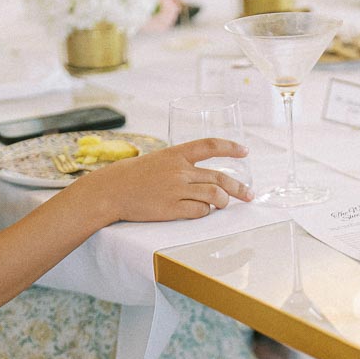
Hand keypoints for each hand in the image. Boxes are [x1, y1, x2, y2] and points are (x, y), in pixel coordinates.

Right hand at [81, 138, 253, 223]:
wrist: (110, 191)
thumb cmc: (132, 177)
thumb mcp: (157, 161)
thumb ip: (180, 166)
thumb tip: (205, 178)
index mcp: (175, 154)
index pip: (209, 146)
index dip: (230, 148)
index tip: (245, 151)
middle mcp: (179, 170)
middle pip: (219, 177)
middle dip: (239, 188)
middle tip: (249, 195)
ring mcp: (176, 190)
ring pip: (214, 195)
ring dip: (223, 201)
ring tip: (223, 205)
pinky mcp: (172, 209)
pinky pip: (200, 212)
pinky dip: (205, 212)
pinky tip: (200, 211)